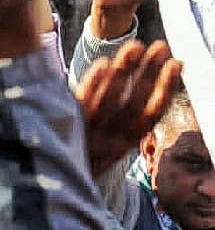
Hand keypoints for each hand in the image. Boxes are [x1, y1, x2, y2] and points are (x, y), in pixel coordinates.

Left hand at [76, 40, 181, 177]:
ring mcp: (87, 131)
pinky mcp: (65, 125)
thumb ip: (124, 122)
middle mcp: (110, 138)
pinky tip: (103, 63)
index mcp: (126, 142)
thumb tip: (138, 85)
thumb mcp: (110, 145)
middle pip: (133, 101)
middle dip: (149, 72)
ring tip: (136, 46)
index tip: (178, 64)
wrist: (51, 184)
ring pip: (109, 98)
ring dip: (124, 70)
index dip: (166, 88)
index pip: (153, 113)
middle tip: (162, 46)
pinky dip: (93, 83)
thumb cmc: (85, 156)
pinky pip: (81, 102)